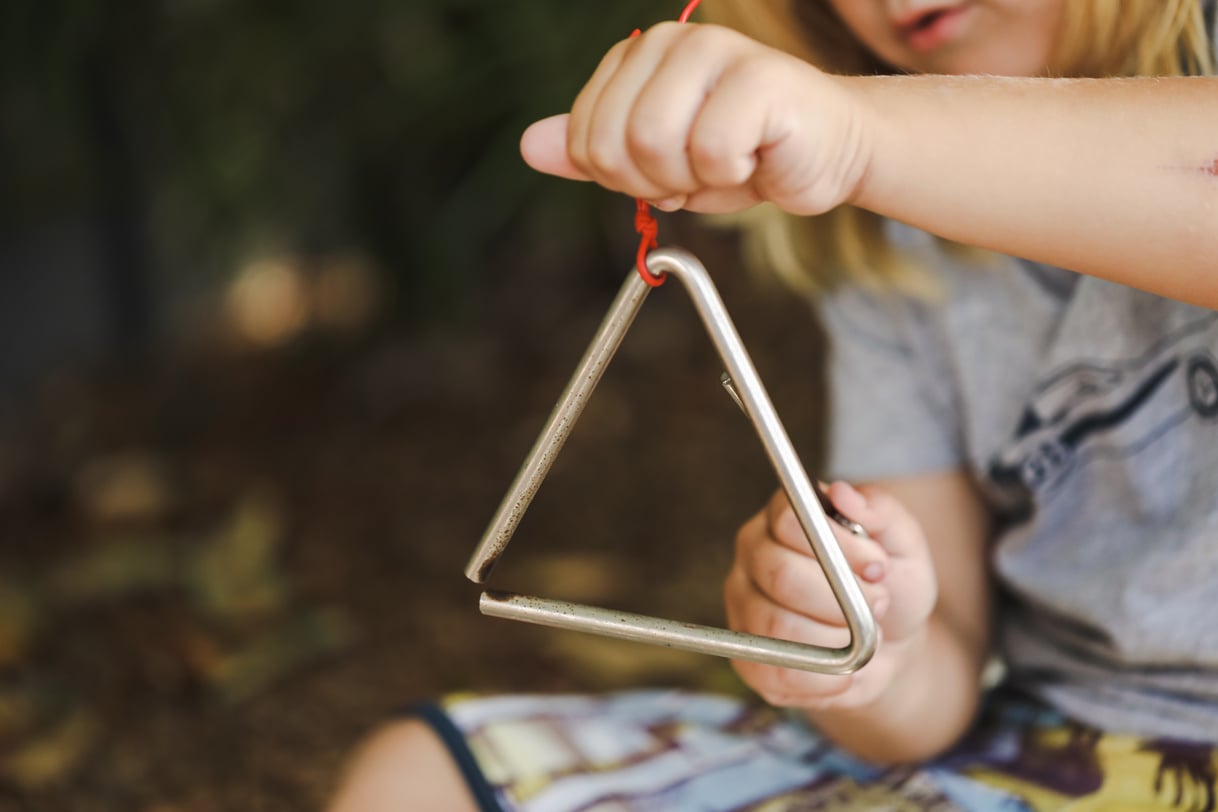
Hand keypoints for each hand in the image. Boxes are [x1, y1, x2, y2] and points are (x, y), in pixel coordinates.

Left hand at [519, 22, 872, 215]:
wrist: (825, 153)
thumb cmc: (743, 154)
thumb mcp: (655, 162)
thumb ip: (593, 153)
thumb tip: (530, 146)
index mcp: (640, 57)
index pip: (586, 137)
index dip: (621, 178)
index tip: (665, 173)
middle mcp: (673, 42)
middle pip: (615, 143)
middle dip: (654, 183)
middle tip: (696, 174)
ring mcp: (716, 52)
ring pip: (654, 144)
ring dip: (692, 180)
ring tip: (728, 162)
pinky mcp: (760, 77)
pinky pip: (712, 152)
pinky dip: (734, 175)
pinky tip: (758, 154)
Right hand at [723, 482, 936, 710]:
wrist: (889, 643)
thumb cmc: (889, 584)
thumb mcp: (903, 543)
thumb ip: (880, 511)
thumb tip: (843, 493)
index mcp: (782, 518)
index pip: (788, 521)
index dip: (838, 547)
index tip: (878, 568)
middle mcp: (752, 557)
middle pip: (779, 574)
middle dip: (841, 599)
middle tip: (877, 605)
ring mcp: (743, 607)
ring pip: (776, 625)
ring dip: (835, 639)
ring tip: (863, 636)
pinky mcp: (747, 657)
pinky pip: (775, 671)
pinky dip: (823, 678)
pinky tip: (846, 668)